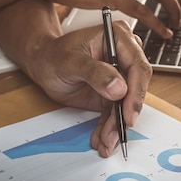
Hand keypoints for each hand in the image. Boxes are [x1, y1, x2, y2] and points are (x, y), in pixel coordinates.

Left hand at [24, 21, 151, 157]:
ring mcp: (119, 76)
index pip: (138, 66)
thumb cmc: (54, 54)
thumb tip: (119, 88)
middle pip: (135, 89)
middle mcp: (123, 57)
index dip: (136, 92)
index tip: (128, 114)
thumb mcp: (71, 61)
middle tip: (115, 134)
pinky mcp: (112, 93)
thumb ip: (95, 72)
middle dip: (124, 115)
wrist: (42, 64)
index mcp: (119, 38)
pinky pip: (114, 113)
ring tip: (106, 142)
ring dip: (116, 127)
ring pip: (125, 105)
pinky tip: (102, 140)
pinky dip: (108, 128)